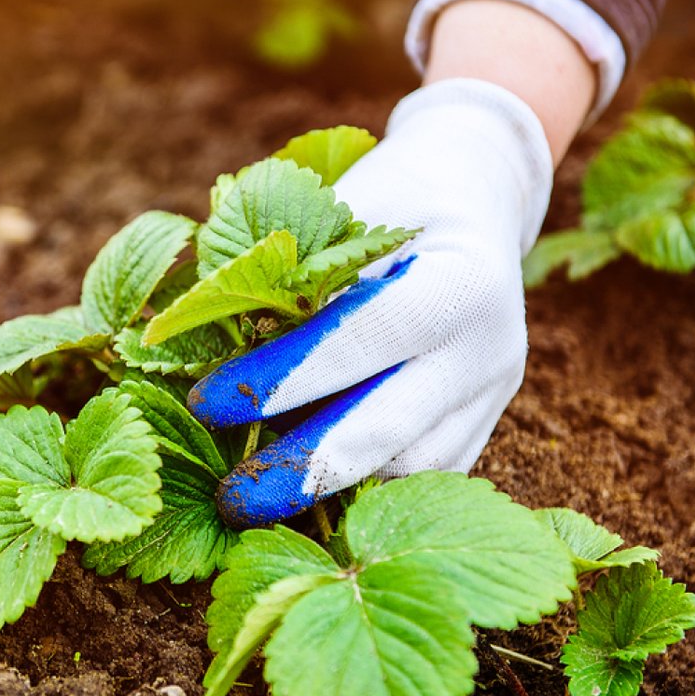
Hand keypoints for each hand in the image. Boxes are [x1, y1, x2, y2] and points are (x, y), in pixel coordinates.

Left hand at [188, 79, 553, 528]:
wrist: (474, 203)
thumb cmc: (388, 197)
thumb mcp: (340, 207)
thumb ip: (289, 272)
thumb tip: (207, 338)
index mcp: (458, 282)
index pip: (361, 341)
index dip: (279, 378)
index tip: (206, 402)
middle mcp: (485, 350)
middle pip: (391, 433)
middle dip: (301, 472)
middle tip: (229, 498)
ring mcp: (488, 397)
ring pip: (406, 473)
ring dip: (329, 492)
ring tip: (255, 496)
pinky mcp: (481, 427)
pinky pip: (418, 480)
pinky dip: (358, 491)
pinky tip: (301, 494)